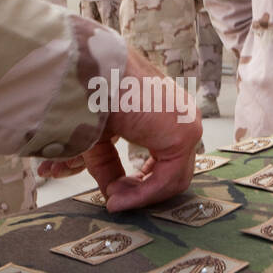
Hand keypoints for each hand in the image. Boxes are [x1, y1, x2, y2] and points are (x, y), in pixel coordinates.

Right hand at [38, 49, 202, 211]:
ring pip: (172, 178)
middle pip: (169, 169)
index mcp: (161, 110)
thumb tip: (112, 195)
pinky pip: (168, 179)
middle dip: (140, 190)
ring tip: (112, 200)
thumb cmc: (88, 90)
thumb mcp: (96, 135)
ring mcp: (185, 123)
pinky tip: (118, 199)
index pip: (161, 157)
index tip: (112, 193)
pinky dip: (143, 194)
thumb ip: (107, 164)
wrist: (87, 71)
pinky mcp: (184, 134)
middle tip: (114, 201)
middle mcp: (178, 116)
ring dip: (140, 195)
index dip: (138, 181)